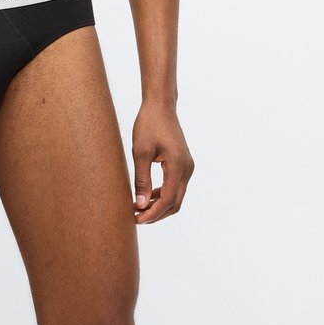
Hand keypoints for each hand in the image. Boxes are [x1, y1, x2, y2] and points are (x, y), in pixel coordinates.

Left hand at [131, 101, 193, 224]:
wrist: (160, 105)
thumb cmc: (149, 124)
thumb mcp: (140, 151)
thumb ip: (142, 180)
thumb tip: (141, 205)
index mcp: (178, 166)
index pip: (168, 200)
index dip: (152, 213)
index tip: (136, 219)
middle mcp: (187, 168)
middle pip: (175, 202)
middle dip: (157, 213)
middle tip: (137, 218)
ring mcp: (187, 166)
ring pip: (176, 196)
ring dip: (159, 205)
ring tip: (139, 208)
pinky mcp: (183, 163)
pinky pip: (175, 185)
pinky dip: (163, 194)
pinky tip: (148, 195)